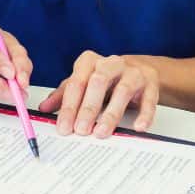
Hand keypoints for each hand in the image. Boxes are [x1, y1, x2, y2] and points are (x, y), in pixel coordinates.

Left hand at [38, 51, 158, 136]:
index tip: (64, 127)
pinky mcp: (150, 82)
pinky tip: (137, 127)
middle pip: (97, 83)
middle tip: (81, 130)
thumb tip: (43, 108)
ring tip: (101, 132)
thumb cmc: (105, 79)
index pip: (76, 83)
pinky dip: (144, 114)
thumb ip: (63, 95)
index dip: (69, 106)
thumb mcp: (82, 83)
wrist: (137, 70)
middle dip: (88, 108)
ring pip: (122, 90)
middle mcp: (110, 63)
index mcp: (89, 61)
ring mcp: (132, 71)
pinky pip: (148, 99)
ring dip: (111, 113)